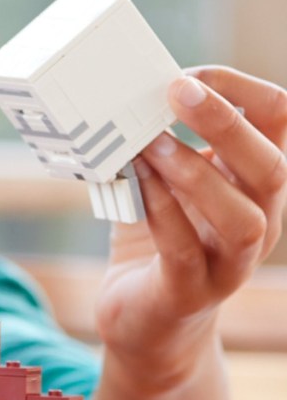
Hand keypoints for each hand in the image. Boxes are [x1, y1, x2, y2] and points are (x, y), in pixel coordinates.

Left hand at [97, 66, 286, 379]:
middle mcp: (258, 222)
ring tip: (148, 141)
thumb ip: (162, 143)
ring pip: (240, 216)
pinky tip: (135, 181)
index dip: (240, 90)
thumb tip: (127, 90)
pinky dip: (161, 210)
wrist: (145, 325)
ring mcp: (229, 264)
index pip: (280, 123)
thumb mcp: (168, 185)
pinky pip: (184, 249)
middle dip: (226, 122)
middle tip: (176, 88)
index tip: (189, 74)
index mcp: (256, 186)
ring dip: (194, 171)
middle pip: (271, 167)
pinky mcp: (189, 291)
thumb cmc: (158, 244)